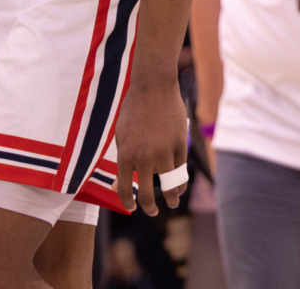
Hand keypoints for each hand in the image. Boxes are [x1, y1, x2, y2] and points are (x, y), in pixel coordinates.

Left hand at [113, 74, 187, 213]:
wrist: (153, 87)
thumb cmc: (133, 111)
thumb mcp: (121, 135)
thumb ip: (123, 161)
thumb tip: (117, 186)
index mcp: (125, 154)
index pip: (125, 188)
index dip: (127, 201)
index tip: (131, 207)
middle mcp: (145, 157)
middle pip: (147, 194)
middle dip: (149, 207)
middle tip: (151, 211)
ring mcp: (164, 153)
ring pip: (170, 186)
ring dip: (171, 198)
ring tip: (171, 202)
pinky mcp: (180, 146)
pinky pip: (182, 171)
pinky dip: (180, 182)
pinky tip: (178, 186)